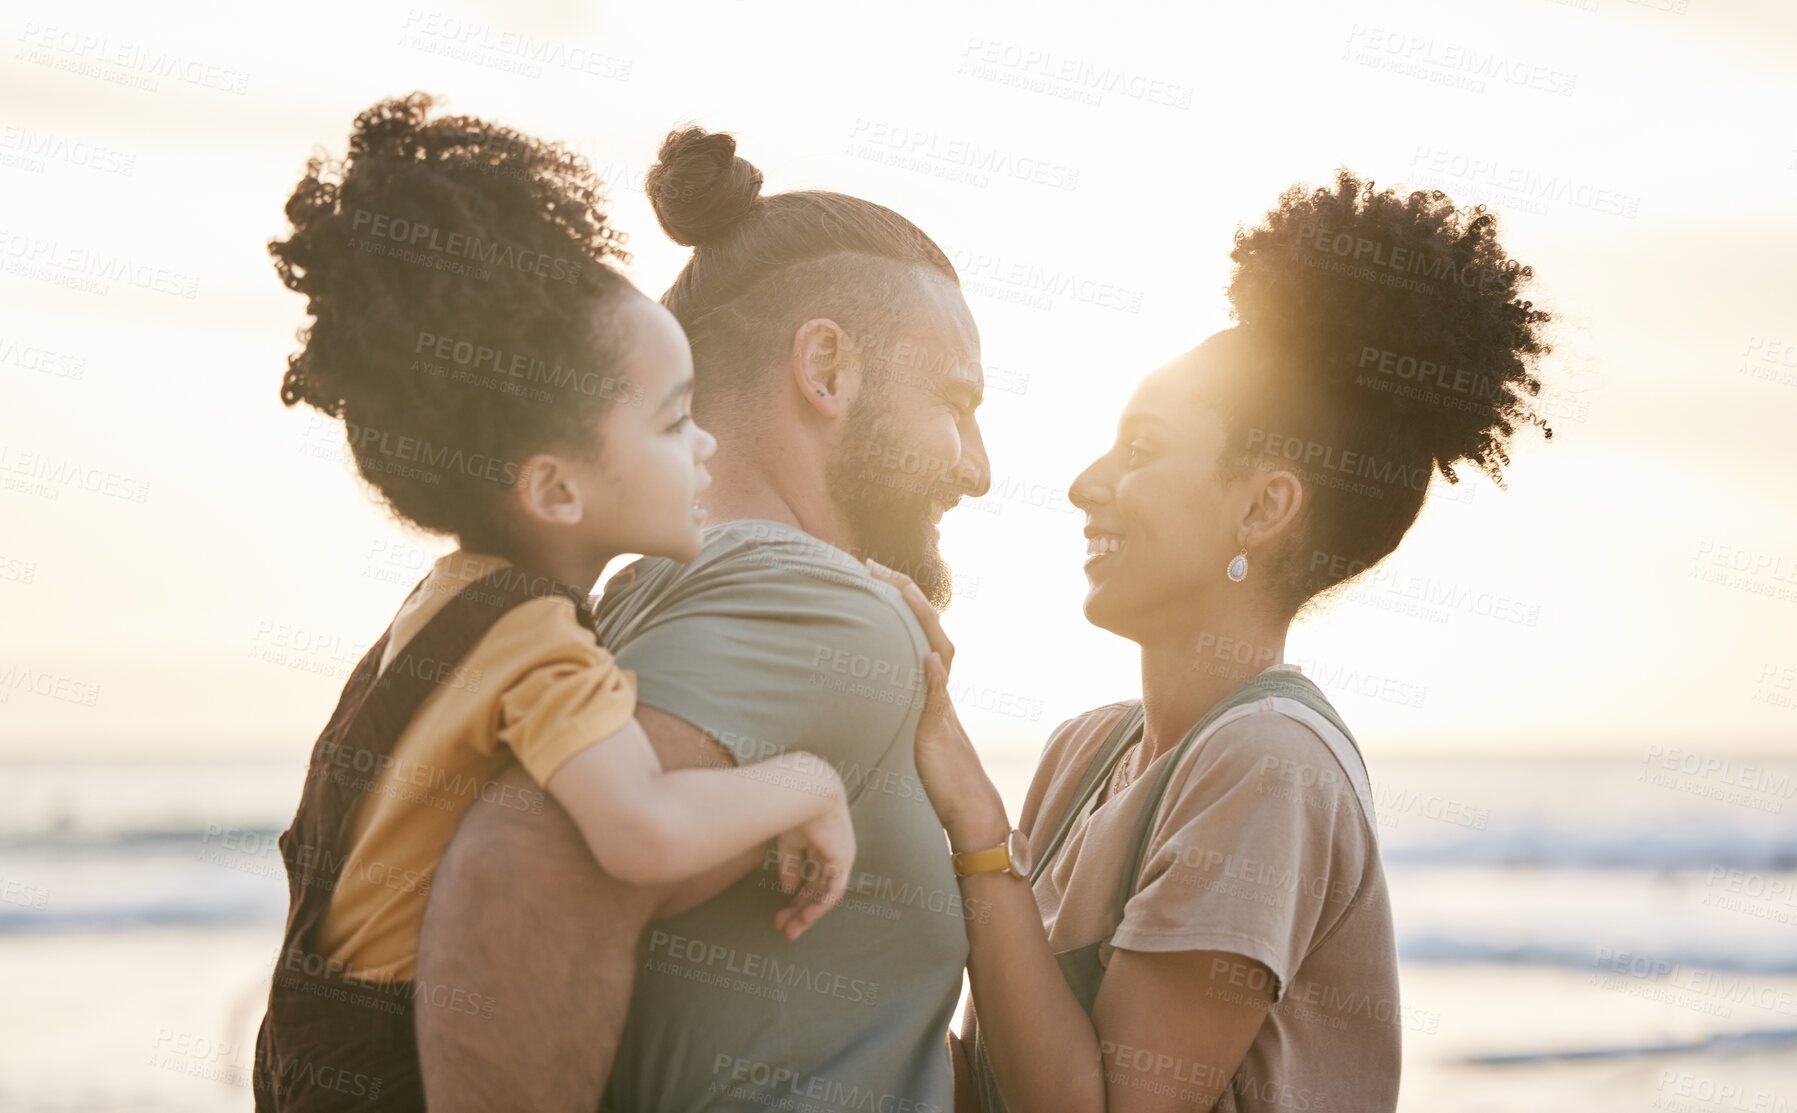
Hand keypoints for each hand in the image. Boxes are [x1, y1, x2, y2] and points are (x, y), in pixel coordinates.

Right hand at [769, 766, 855, 940]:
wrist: (803, 791)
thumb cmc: (792, 808)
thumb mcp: (788, 841)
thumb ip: (790, 865)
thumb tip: (789, 890)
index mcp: (819, 843)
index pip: (810, 875)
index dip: (795, 895)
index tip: (780, 913)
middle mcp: (832, 852)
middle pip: (817, 888)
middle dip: (800, 909)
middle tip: (784, 929)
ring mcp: (840, 856)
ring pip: (825, 893)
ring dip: (808, 913)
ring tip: (791, 930)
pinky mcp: (843, 859)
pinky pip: (834, 890)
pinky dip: (820, 905)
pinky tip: (805, 917)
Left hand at [865, 560, 1006, 842]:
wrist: (966, 807)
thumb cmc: (932, 774)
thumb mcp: (903, 731)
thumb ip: (892, 707)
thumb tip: (861, 690)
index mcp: (929, 684)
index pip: (915, 629)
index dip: (897, 599)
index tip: (869, 572)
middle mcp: (939, 687)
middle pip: (929, 628)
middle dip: (904, 593)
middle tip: (872, 565)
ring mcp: (942, 707)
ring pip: (939, 652)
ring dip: (921, 620)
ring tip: (901, 591)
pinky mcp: (940, 732)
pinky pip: (941, 700)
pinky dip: (936, 678)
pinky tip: (926, 657)